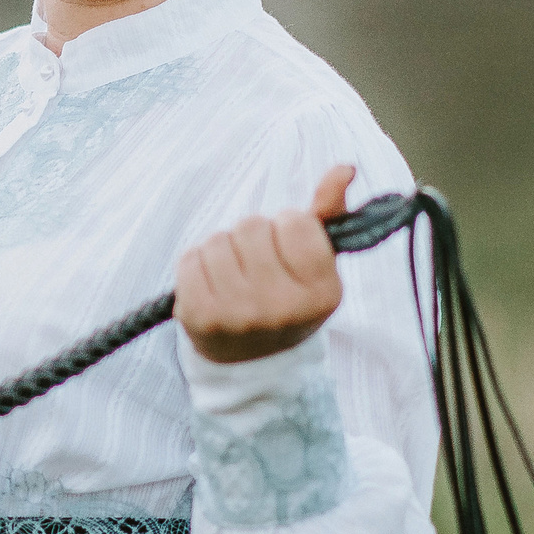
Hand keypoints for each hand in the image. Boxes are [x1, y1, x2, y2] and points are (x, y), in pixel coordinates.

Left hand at [175, 164, 355, 363]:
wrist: (251, 364)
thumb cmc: (286, 299)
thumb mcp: (315, 265)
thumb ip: (328, 215)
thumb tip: (343, 168)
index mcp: (322, 293)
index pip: (295, 222)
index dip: (286, 229)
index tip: (286, 253)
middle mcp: (283, 308)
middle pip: (252, 226)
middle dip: (252, 238)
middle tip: (256, 268)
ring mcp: (240, 316)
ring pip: (218, 240)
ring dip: (222, 250)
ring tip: (233, 278)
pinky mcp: (201, 318)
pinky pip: (190, 260)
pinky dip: (196, 266)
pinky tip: (210, 287)